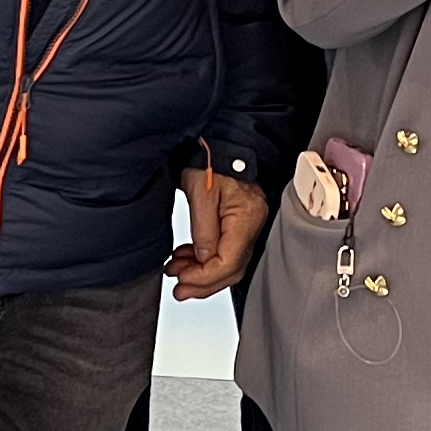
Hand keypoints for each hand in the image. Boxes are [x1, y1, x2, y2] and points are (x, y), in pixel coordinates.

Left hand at [169, 164, 270, 299]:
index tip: (182, 280)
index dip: (203, 277)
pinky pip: (227, 249)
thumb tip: (203, 260)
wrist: (223, 140)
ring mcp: (249, 224)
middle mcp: (252, 224)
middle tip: (179, 289)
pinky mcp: (240, 222)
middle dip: (203, 283)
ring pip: (229, 262)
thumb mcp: (200, 192)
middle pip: (232, 268)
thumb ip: (203, 231)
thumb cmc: (213, 157)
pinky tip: (188, 258)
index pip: (228, 262)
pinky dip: (206, 259)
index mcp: (246, 217)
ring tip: (178, 272)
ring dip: (202, 273)